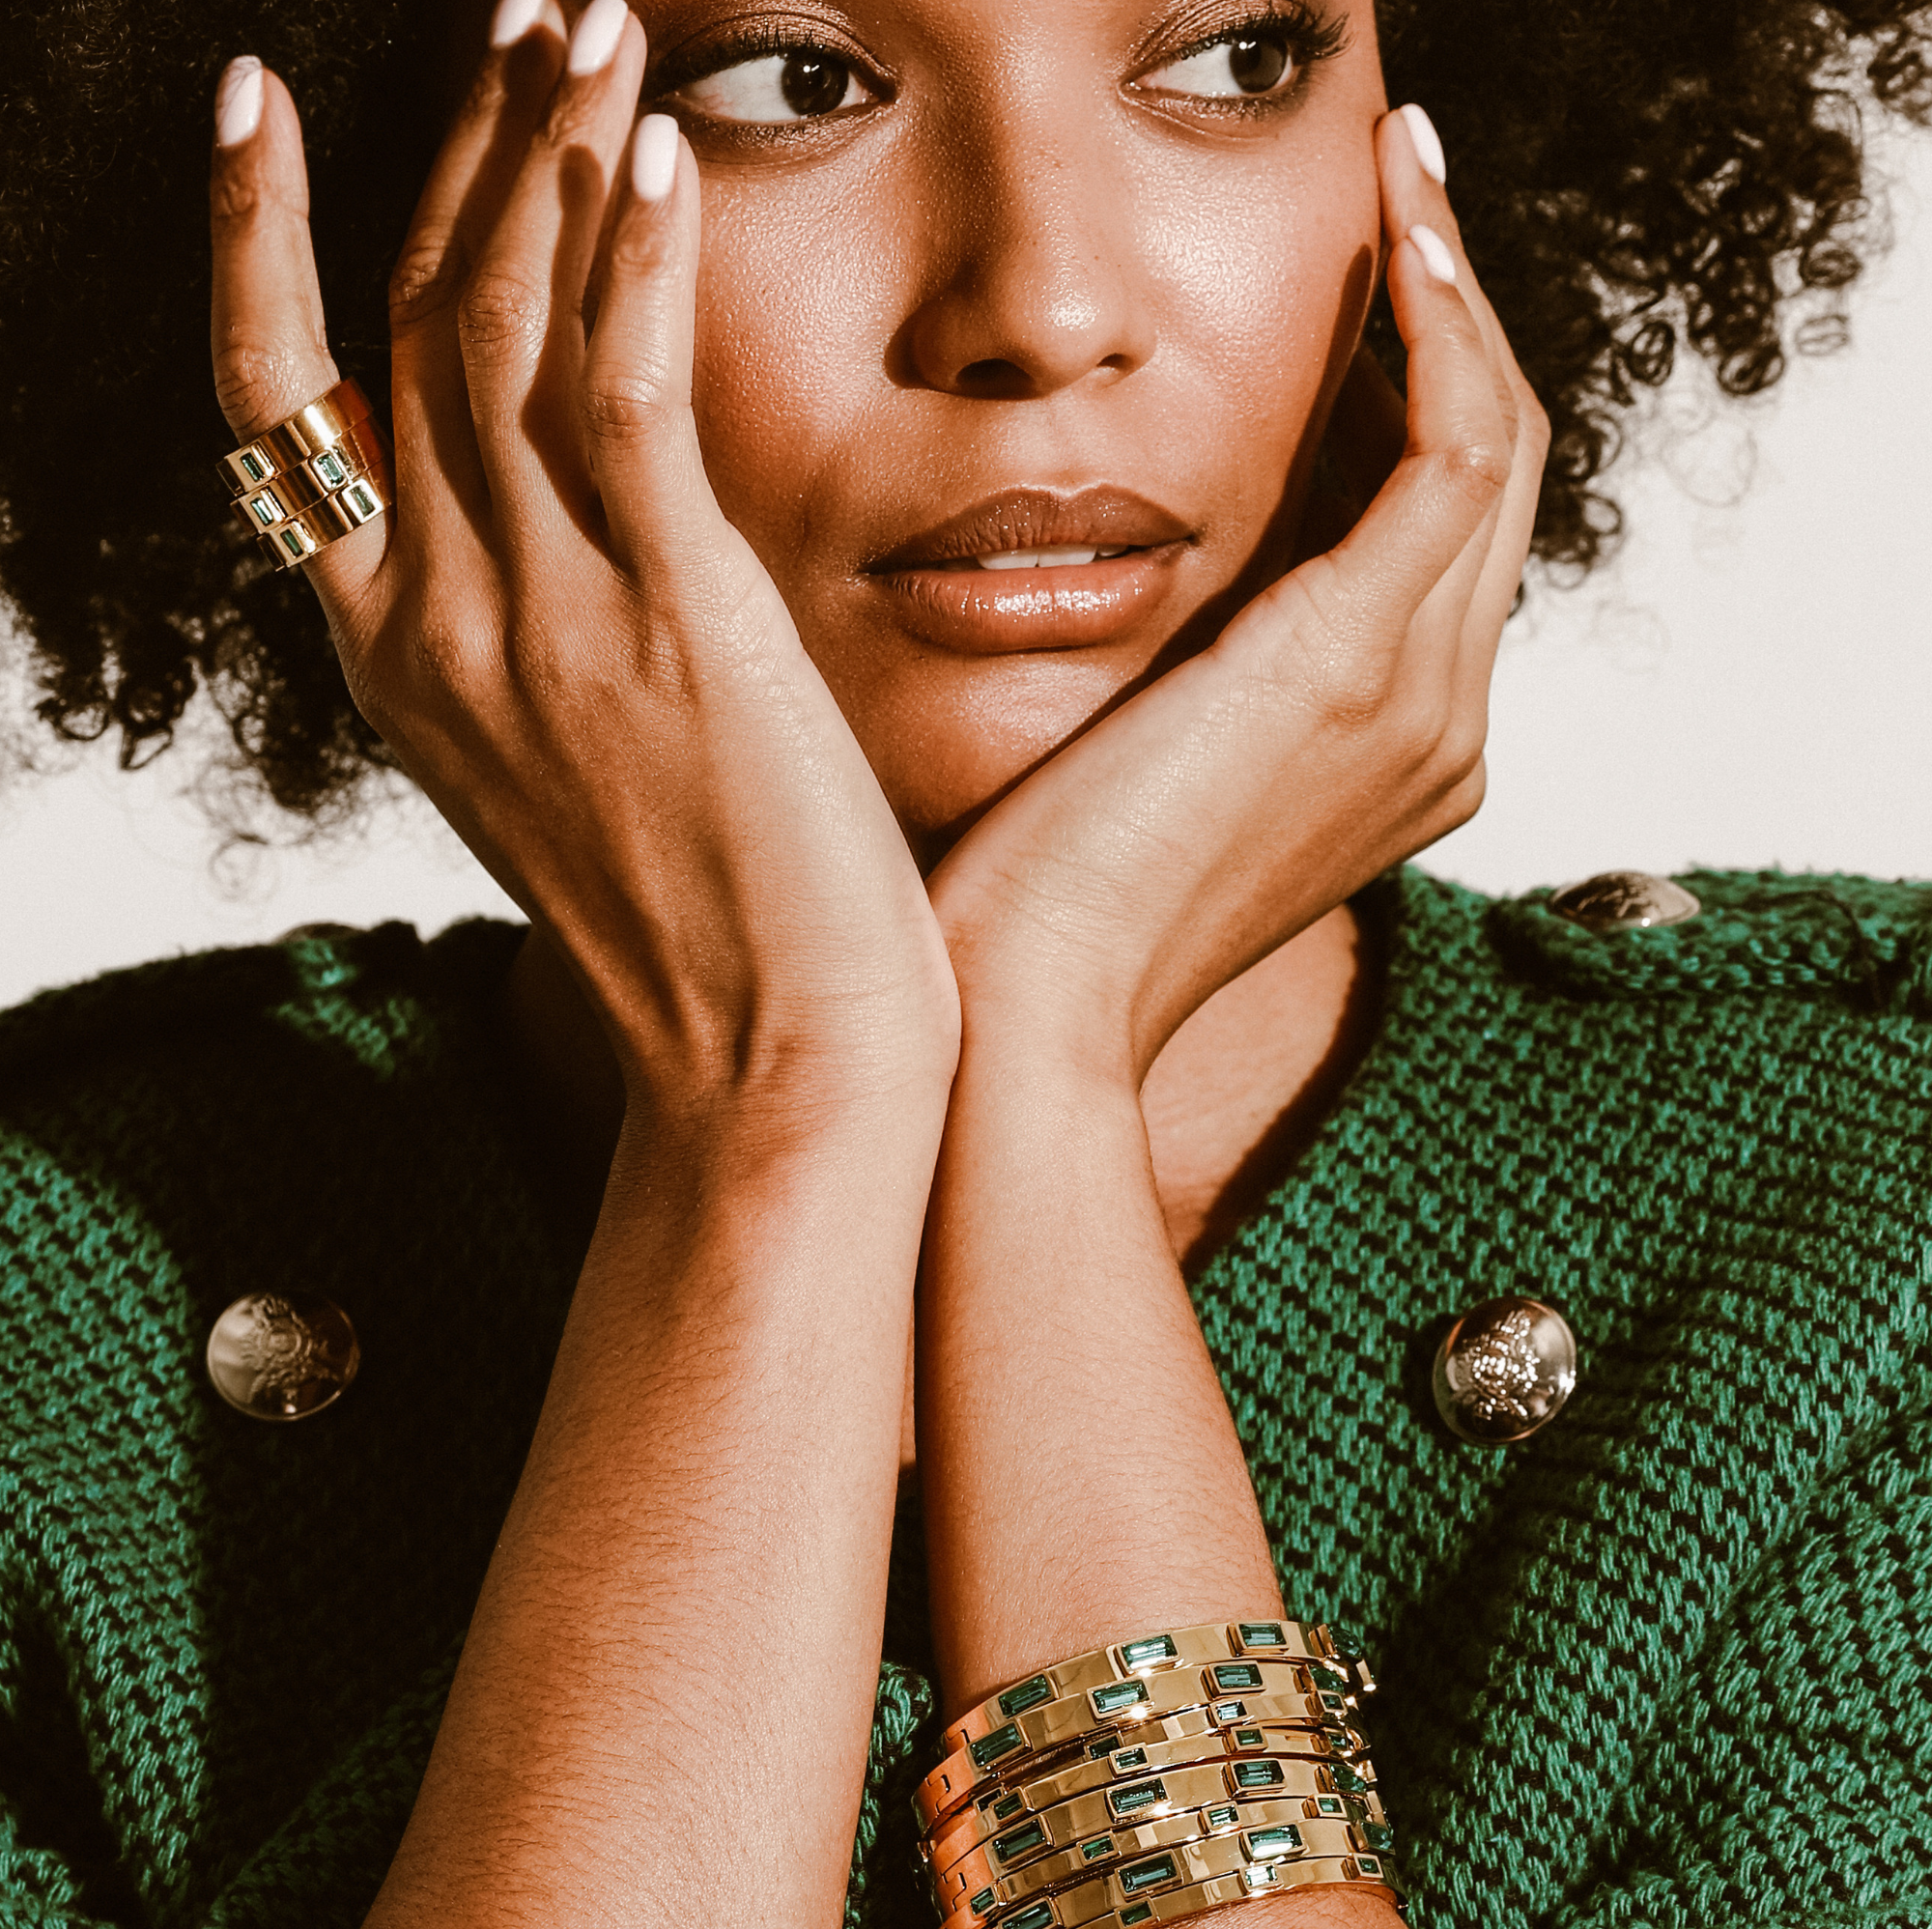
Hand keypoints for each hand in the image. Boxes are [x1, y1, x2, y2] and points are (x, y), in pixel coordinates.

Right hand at [208, 6, 956, 1120]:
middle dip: (446, 154)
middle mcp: (439, 622)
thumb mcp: (558, 771)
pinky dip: (630, 263)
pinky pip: (624, 398)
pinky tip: (651, 153)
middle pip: (401, 327)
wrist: (766, 1062)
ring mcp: (543, 619)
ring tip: (580, 29)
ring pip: (496, 331)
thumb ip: (524, 640)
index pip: (292, 410)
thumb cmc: (692, 929)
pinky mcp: (672, 623)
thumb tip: (556, 531)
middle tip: (506, 22)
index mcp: (398, 660)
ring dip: (534, 160)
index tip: (267, 119)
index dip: (261, 249)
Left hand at [925, 106, 1546, 1079]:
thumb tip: (1160, 558)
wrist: (1022, 1012)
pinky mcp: (1357, 662)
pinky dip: (1442, 331)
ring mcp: (1417, 700)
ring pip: (1491, 446)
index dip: (1415, 402)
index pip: (1435, 538)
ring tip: (1402, 183)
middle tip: (1402, 200)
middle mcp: (1439, 725)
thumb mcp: (1135, 761)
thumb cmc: (1038, 899)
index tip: (1364, 298)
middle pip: (1485, 480)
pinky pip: (1456, 449)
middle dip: (1452, 328)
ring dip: (1456, 299)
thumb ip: (1194, 668)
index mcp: (1388, 752)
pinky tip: (1394, 233)